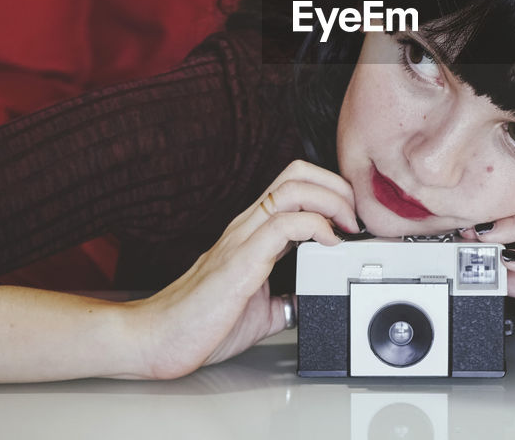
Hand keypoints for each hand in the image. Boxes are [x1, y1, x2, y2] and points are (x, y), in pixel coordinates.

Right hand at [124, 160, 358, 379]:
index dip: (331, 190)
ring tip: (346, 226)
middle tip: (355, 217)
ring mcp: (242, 239)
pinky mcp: (240, 260)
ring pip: (292, 188)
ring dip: (331, 200)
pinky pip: (283, 224)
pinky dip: (315, 225)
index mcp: (253, 233)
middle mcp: (247, 226)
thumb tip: (310, 302)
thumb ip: (285, 299)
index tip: (351, 219)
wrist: (160, 341)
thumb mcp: (260, 309)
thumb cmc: (201, 324)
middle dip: (336, 185)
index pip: (295, 184)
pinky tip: (328, 244)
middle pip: (297, 173)